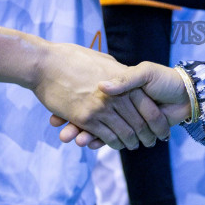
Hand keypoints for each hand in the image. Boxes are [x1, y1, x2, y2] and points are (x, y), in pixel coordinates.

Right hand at [0, 35, 168, 150]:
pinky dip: (112, 144)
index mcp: (123, 79)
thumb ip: (118, 73)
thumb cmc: (72, 58)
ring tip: (133, 146)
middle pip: (139, 123)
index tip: (160, 129)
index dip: (157, 122)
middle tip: (151, 143)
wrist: (45, 61)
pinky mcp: (86, 118)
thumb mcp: (103, 61)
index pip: (147, 107)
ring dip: (130, 143)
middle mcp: (115, 94)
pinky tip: (115, 145)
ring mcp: (100, 107)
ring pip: (124, 133)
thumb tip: (129, 80)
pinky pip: (105, 136)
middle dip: (147, 136)